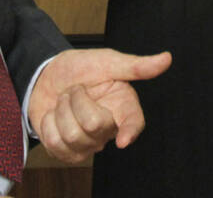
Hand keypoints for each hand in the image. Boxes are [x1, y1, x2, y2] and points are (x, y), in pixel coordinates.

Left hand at [28, 48, 171, 162]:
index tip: (124, 140)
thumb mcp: (105, 61)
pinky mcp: (68, 152)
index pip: (134, 123)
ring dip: (60, 111)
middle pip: (93, 125)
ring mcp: (88, 144)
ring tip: (65, 101)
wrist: (45, 76)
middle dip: (76, 101)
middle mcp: (109, 127)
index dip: (130, 131)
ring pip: (72, 136)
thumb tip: (166, 59)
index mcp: (123, 105)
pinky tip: (54, 116)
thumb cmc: (79, 68)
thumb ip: (135, 65)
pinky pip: (55, 144)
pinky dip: (47, 124)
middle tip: (75, 90)